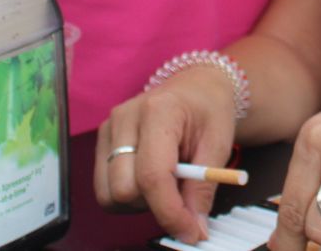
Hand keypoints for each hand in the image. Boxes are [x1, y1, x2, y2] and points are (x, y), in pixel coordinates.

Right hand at [94, 66, 238, 241]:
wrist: (196, 88)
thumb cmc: (209, 110)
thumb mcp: (219, 144)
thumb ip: (203, 187)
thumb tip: (194, 228)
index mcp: (159, 110)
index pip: (152, 175)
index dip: (170, 212)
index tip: (189, 231)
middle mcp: (125, 117)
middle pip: (124, 189)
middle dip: (155, 205)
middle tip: (182, 194)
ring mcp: (108, 129)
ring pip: (109, 195)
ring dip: (139, 203)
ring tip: (166, 183)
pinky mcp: (101, 141)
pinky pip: (104, 189)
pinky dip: (128, 196)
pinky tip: (149, 179)